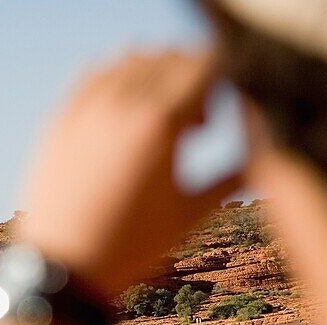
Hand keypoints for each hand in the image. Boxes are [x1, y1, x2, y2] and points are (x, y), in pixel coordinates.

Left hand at [17, 49, 241, 296]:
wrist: (64, 267)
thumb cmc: (131, 246)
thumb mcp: (192, 213)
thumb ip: (234, 175)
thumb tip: (265, 156)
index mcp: (161, 122)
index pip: (205, 63)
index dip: (220, 86)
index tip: (214, 120)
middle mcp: (122, 104)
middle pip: (171, 56)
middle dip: (190, 80)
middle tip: (190, 128)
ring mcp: (87, 107)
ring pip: (132, 58)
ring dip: (155, 76)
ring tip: (156, 121)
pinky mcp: (61, 117)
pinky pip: (94, 73)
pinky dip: (117, 82)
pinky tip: (124, 116)